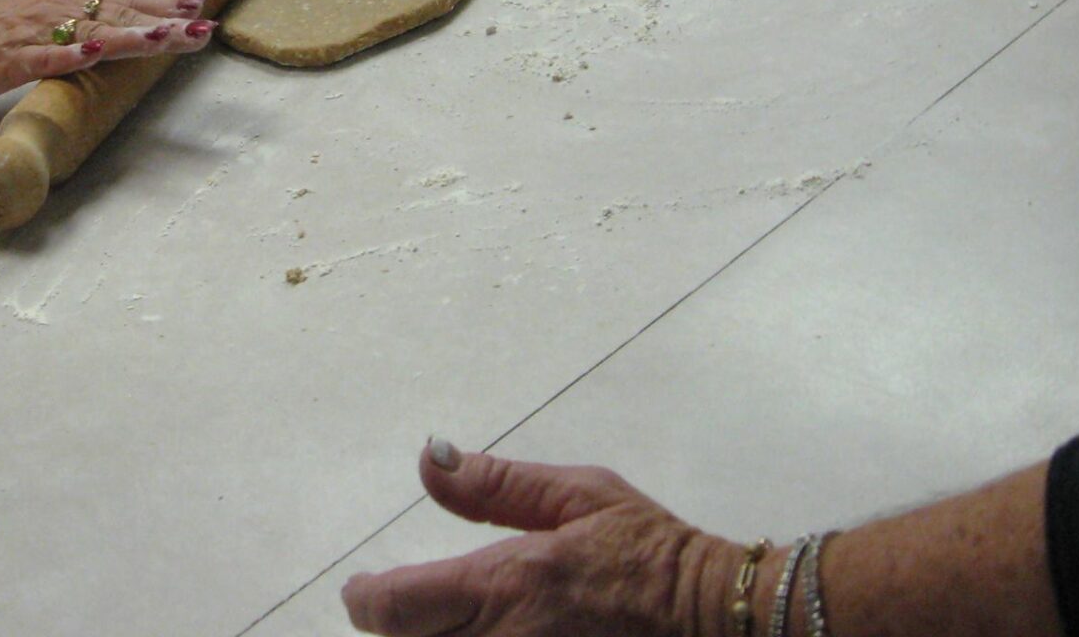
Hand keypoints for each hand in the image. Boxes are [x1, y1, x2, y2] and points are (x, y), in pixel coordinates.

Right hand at [0, 0, 214, 99]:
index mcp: (69, 0)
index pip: (125, 1)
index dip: (163, 4)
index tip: (201, 5)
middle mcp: (59, 12)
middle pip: (118, 16)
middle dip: (162, 22)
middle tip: (203, 28)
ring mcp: (36, 35)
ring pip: (89, 34)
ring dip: (128, 35)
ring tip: (166, 37)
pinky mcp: (12, 59)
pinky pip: (44, 57)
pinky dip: (69, 55)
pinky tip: (93, 53)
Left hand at [341, 439, 728, 636]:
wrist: (716, 617)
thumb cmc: (646, 549)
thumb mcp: (578, 495)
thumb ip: (496, 485)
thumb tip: (429, 459)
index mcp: (504, 588)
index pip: (394, 609)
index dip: (365, 600)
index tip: (361, 590)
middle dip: (399, 631)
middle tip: (407, 611)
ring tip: (445, 625)